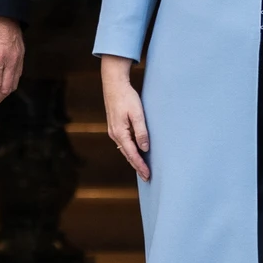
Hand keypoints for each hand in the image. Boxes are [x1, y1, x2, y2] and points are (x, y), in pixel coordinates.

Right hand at [101, 56, 150, 180]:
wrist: (114, 84)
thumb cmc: (127, 97)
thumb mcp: (137, 114)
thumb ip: (141, 131)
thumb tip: (144, 148)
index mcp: (120, 133)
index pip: (132, 154)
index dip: (140, 165)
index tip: (148, 175)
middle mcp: (115, 135)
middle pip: (127, 155)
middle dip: (137, 166)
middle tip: (147, 177)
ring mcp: (114, 131)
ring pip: (125, 150)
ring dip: (133, 160)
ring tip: (142, 169)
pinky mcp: (115, 127)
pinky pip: (123, 144)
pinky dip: (130, 151)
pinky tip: (135, 153)